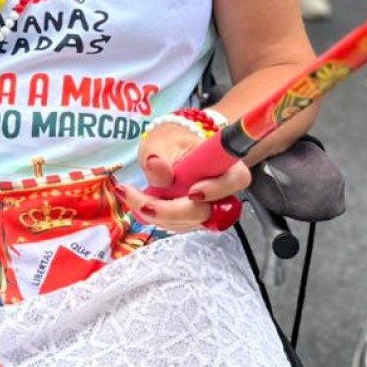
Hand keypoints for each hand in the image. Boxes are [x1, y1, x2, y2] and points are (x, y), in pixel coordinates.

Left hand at [115, 118, 250, 232]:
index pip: (236, 179)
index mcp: (224, 163)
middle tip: (142, 201)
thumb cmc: (170, 142)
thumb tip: (156, 167)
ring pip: (187, 222)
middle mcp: (221, 190)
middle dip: (170, 211)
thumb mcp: (160, 141)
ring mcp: (207, 208)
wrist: (169, 149)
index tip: (192, 192)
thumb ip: (158, 155)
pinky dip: (154, 217)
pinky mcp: (192, 218)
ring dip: (157, 214)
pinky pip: (175, 225)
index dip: (217, 189)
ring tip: (130, 194)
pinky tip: (137, 201)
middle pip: (206, 211)